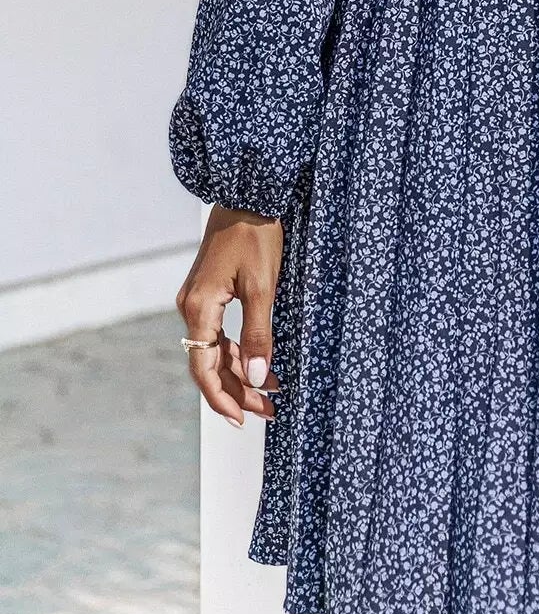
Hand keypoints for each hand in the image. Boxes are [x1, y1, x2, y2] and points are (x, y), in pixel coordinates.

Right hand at [176, 204, 283, 426]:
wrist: (248, 193)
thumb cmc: (257, 235)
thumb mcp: (264, 286)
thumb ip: (259, 333)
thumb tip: (257, 377)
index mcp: (199, 308)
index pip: (204, 368)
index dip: (222, 398)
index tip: (244, 420)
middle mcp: (191, 308)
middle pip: (209, 364)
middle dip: (238, 390)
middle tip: (269, 411)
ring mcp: (197, 300)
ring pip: (215, 350)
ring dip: (240, 373)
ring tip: (271, 393)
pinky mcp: (208, 292)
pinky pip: (218, 333)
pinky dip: (238, 351)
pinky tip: (259, 362)